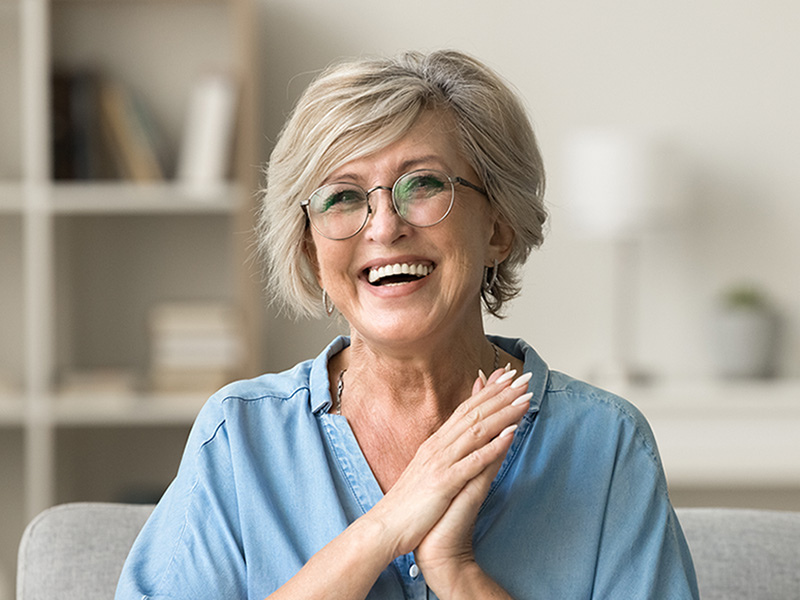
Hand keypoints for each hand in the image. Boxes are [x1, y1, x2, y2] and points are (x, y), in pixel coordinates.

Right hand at [364, 367, 531, 567]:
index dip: (488, 391)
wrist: (385, 528)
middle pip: (474, 413)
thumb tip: (459, 439)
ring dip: (503, 413)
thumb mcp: (428, 472)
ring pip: (477, 430)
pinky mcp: (444, 482)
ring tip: (525, 399)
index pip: (465, 409)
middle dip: (501, 394)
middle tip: (524, 378)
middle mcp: (438, 447)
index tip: (508, 376)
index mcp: (435, 444)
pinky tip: (511, 434)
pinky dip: (493, 445)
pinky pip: (473, 461)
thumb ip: (446, 452)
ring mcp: (440, 463)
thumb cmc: (409, 505)